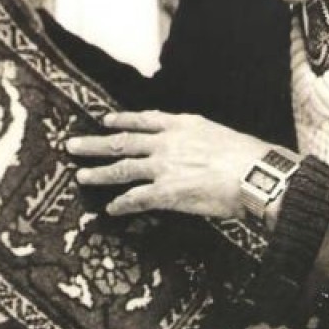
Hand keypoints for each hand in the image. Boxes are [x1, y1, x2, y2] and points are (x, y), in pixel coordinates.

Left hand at [67, 111, 269, 219]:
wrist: (255, 175)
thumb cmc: (247, 157)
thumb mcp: (219, 134)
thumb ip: (198, 138)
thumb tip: (192, 148)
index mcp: (182, 125)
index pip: (145, 119)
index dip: (122, 120)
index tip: (106, 119)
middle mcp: (167, 143)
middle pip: (123, 142)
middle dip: (95, 144)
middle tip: (72, 145)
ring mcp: (163, 167)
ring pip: (123, 169)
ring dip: (100, 173)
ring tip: (82, 176)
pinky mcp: (166, 192)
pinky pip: (136, 198)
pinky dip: (122, 204)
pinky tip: (111, 209)